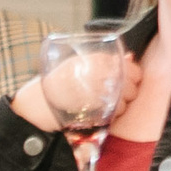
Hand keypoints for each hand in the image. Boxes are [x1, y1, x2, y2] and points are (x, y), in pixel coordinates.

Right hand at [10, 51, 139, 135]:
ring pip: (125, 96)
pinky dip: (115, 113)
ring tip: (109, 104)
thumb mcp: (81, 67)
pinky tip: (105, 112)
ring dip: (123, 103)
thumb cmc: (60, 84)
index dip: (133, 75)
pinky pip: (116, 109)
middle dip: (130, 90)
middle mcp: (96, 70)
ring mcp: (95, 87)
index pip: (129, 65)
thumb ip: (106, 62)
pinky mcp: (93, 104)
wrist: (38, 103)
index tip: (128, 81)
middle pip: (130, 81)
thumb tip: (131, 57)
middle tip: (119, 95)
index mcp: (95, 58)